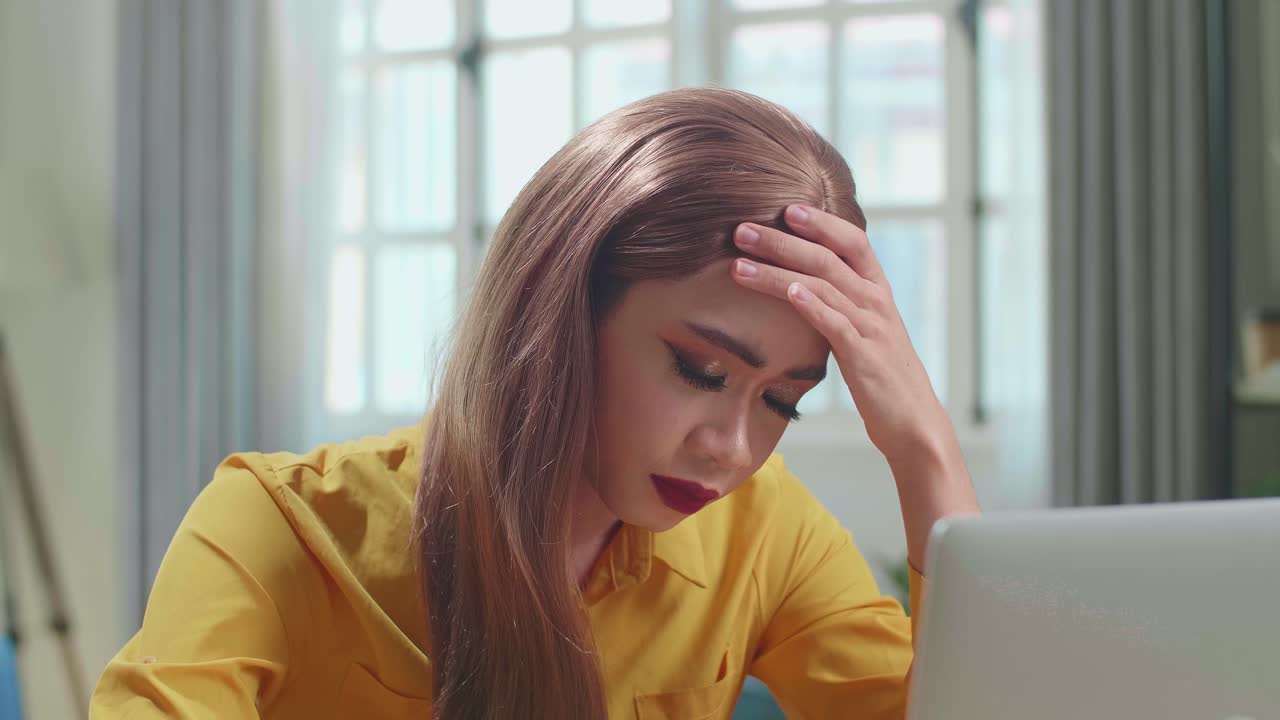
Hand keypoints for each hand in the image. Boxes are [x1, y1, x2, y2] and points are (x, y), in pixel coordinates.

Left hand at [729, 204, 952, 466]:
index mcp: (877, 291)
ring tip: (739, 265)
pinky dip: (811, 304)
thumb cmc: (882, 379)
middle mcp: (876, 301)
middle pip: (827, 257)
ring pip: (821, 285)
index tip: (786, 207)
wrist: (913, 423)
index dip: (820, 222)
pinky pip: (835, 322)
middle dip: (781, 241)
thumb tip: (804, 288)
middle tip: (742, 230)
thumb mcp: (864, 333)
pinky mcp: (864, 355)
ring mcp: (871, 326)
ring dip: (776, 271)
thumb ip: (841, 306)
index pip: (852, 241)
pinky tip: (789, 292)